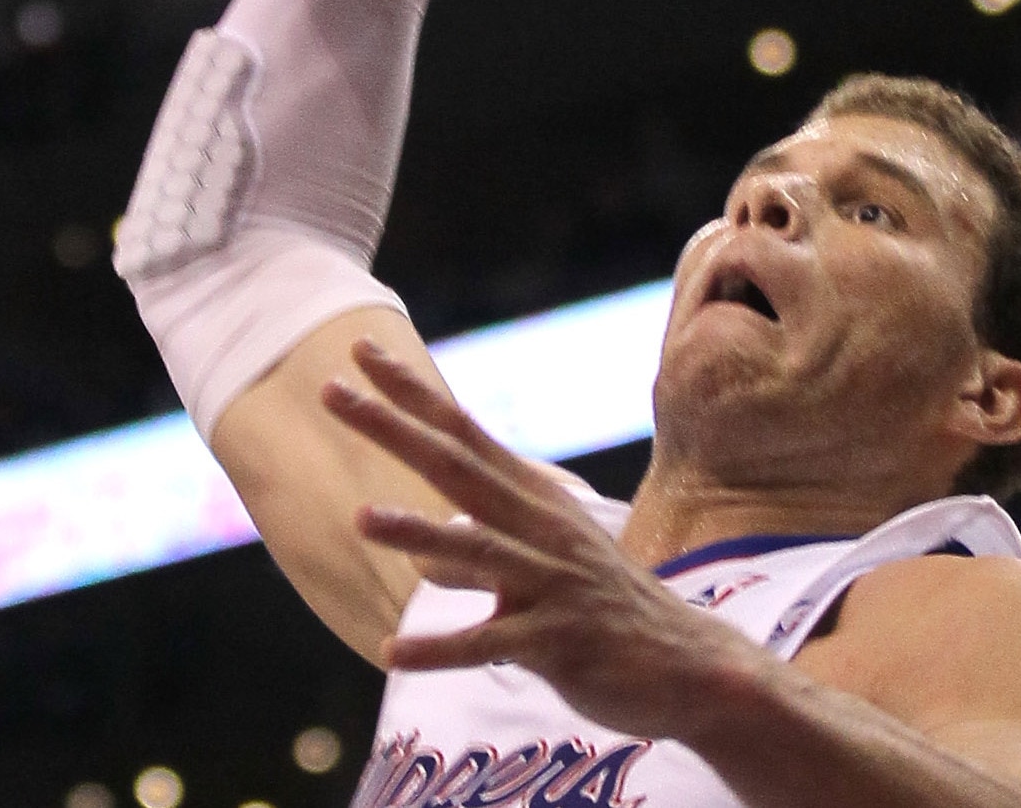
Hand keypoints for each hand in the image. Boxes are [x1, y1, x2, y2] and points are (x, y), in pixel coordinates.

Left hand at [322, 338, 765, 739]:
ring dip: (419, 534)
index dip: (411, 392)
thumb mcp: (548, 563)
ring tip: (361, 519)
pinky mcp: (559, 642)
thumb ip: (488, 550)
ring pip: (479, 551)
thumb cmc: (607, 613)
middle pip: (457, 467)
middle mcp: (541, 529)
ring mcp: (552, 583)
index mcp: (534, 502)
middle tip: (330, 390)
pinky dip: (442, 648)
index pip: (463, 432)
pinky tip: (393, 651)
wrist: (690, 667)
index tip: (361, 352)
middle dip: (391, 427)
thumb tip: (431, 555)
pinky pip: (492, 643)